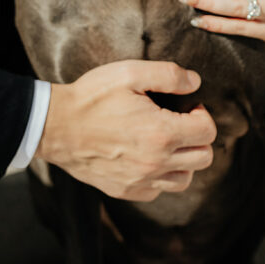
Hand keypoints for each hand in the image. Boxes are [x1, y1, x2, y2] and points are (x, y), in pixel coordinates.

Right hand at [36, 60, 215, 200]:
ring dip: (184, 159)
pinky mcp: (126, 190)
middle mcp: (155, 163)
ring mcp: (141, 180)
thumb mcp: (130, 72)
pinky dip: (161, 175)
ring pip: (185, 179)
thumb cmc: (93, 96)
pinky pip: (159, 190)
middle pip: (203, 158)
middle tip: (180, 121)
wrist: (56, 126)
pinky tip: (148, 155)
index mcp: (161, 133)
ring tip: (167, 139)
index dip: (203, 114)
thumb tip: (195, 81)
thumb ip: (168, 75)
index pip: (208, 132)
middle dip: (198, 137)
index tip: (189, 106)